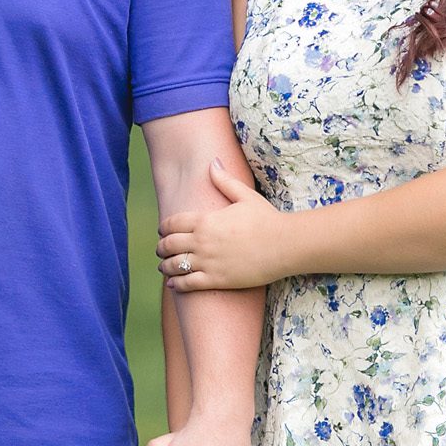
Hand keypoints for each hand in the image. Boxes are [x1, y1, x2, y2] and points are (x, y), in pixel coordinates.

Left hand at [156, 161, 288, 291]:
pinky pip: (188, 284)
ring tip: (164, 266)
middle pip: (169, 244)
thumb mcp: (245, 196)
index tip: (162, 230)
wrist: (285, 245)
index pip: (173, 223)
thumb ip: (224, 181)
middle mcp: (202, 241)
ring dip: (165, 266)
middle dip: (161, 247)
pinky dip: (176, 284)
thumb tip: (212, 162)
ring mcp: (208, 262)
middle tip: (160, 249)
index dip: (163, 227)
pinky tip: (172, 283)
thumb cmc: (267, 219)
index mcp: (206, 220)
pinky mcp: (216, 280)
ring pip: (175, 265)